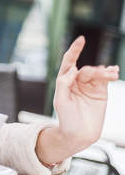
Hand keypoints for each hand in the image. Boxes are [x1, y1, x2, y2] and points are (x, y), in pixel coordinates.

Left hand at [36, 36, 119, 164]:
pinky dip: (110, 74)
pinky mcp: (100, 92)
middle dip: (94, 70)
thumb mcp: (60, 100)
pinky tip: (114, 71)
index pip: (69, 62)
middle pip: (86, 70)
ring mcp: (89, 86)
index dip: (74, 50)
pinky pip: (105, 80)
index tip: (81, 40)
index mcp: (64, 80)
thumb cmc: (66, 117)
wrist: (79, 134)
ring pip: (97, 74)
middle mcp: (76, 81)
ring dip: (105, 72)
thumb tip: (72, 68)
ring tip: (112, 73)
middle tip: (102, 74)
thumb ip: (64, 83)